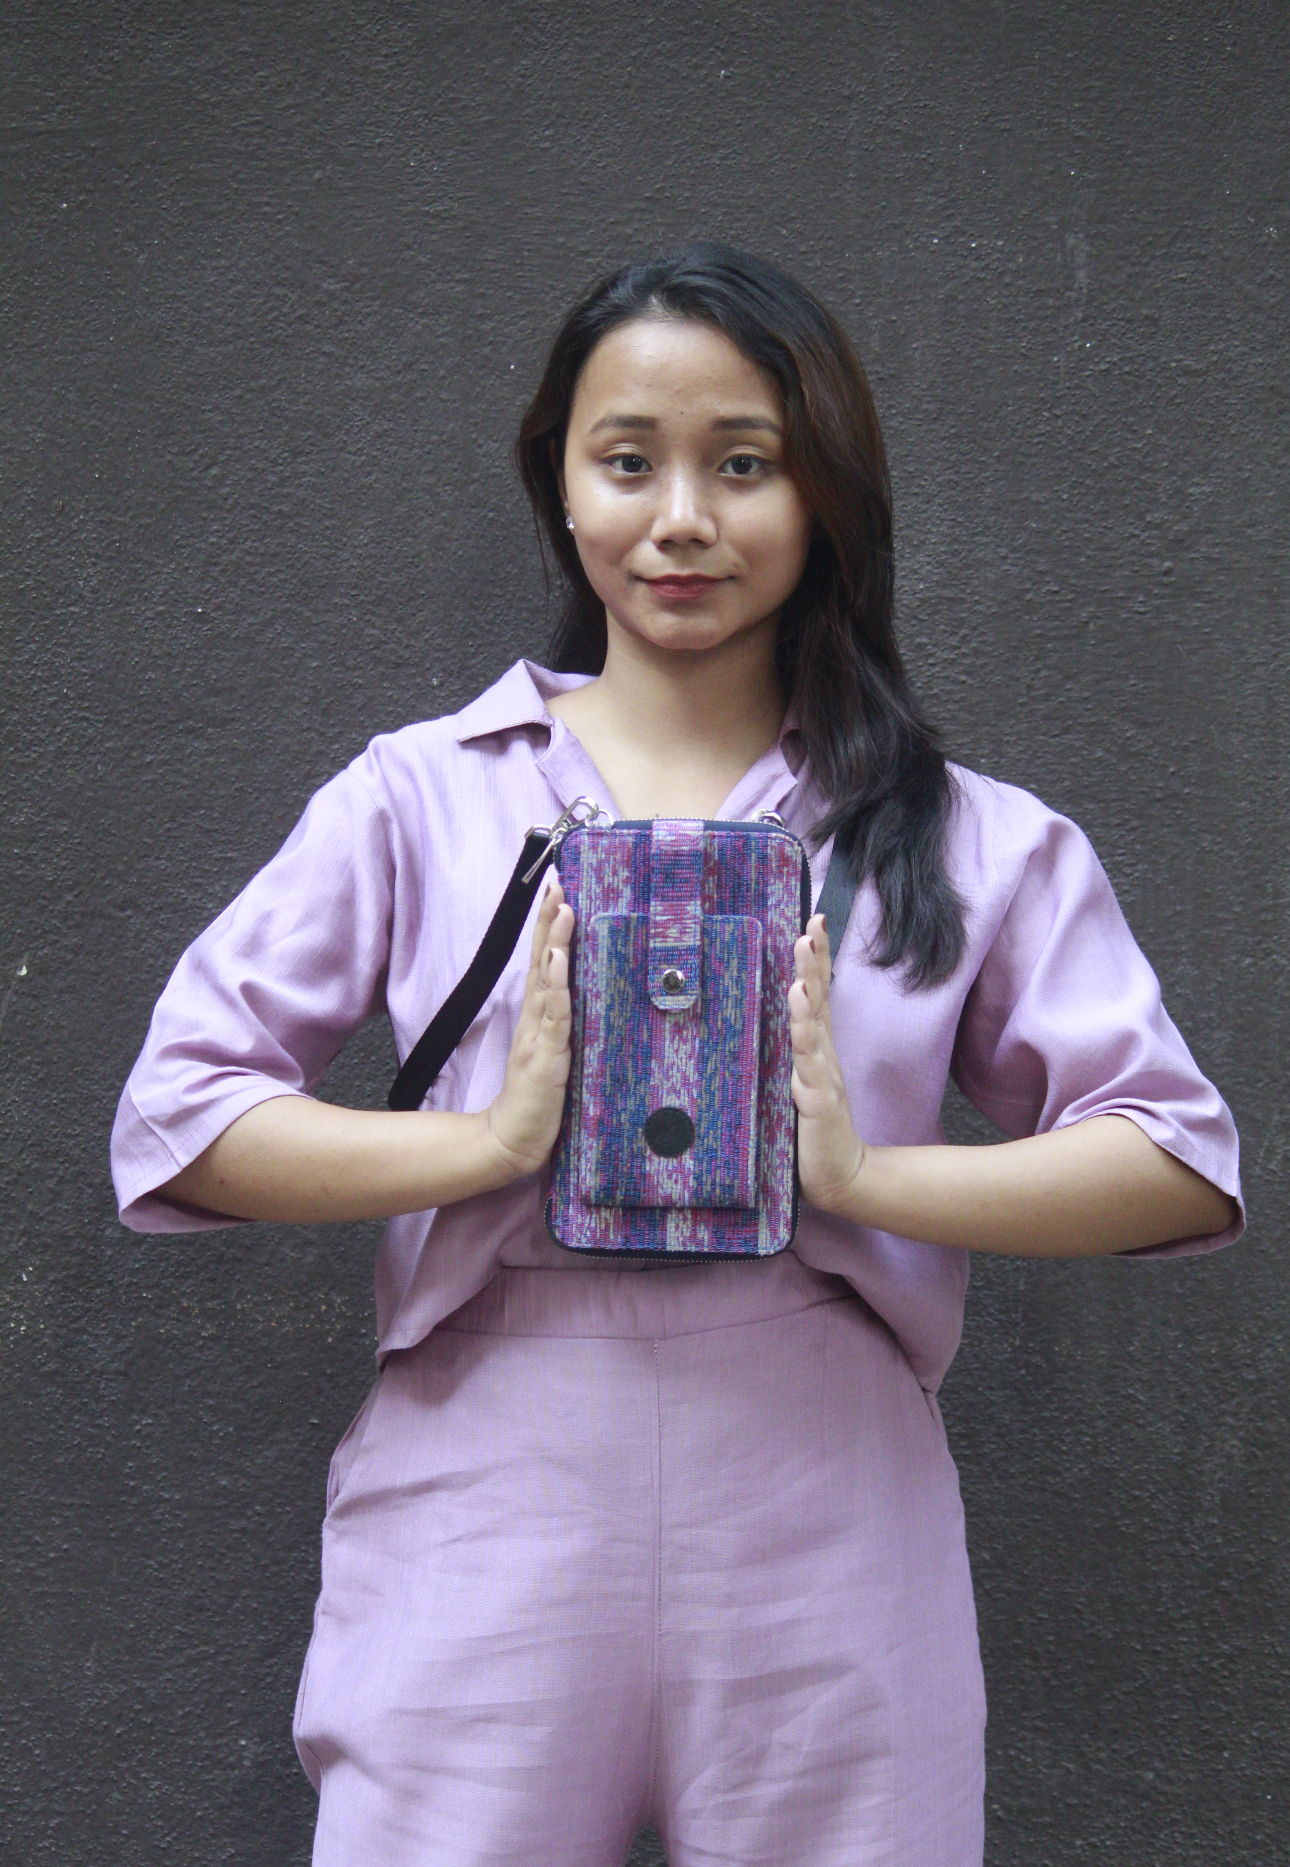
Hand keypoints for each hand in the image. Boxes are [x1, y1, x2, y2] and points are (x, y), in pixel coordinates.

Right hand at [484, 879, 575, 1178]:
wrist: (514, 1139)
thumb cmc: (537, 1098)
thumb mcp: (554, 1052)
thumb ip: (561, 1023)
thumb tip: (577, 994)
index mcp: (540, 1014)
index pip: (545, 960)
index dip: (549, 925)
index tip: (556, 890)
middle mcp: (537, 1017)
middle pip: (542, 958)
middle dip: (549, 919)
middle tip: (555, 882)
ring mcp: (540, 1033)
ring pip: (548, 978)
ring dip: (554, 941)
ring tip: (560, 908)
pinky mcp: (546, 1054)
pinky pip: (554, 1014)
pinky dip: (556, 986)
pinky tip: (558, 961)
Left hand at [789, 913, 865, 1213]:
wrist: (841, 1175)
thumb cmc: (815, 1126)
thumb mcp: (801, 1080)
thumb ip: (794, 1050)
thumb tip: (777, 1016)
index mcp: (816, 1047)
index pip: (816, 993)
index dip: (817, 958)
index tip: (814, 920)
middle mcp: (822, 1054)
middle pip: (817, 999)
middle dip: (814, 961)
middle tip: (811, 925)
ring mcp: (822, 1076)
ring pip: (814, 1026)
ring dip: (809, 991)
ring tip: (803, 960)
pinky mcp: (819, 1103)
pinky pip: (811, 1069)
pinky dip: (806, 1042)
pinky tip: (802, 1021)